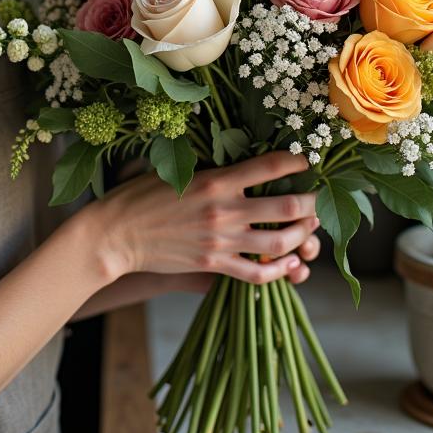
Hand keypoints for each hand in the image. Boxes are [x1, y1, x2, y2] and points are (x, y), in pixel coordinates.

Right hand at [87, 151, 320, 285]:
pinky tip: (286, 264)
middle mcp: (225, 210)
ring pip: (280, 242)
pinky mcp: (214, 265)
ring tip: (307, 229)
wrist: (116, 234)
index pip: (272, 165)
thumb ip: (211, 168)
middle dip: (312, 203)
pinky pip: (258, 273)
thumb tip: (240, 158)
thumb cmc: (140, 196)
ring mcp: (222, 241)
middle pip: (288, 206)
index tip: (307, 160)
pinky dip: (279, 271)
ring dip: (302, 235)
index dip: (298, 160)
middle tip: (316, 199)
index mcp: (216, 179)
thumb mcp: (176, 170)